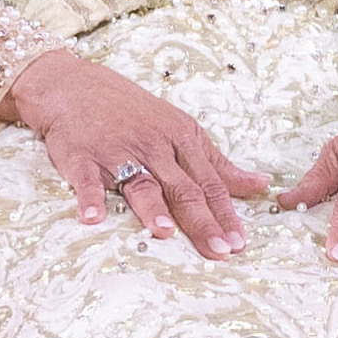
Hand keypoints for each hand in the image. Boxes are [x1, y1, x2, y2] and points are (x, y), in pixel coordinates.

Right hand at [11, 48, 267, 255]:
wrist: (77, 87)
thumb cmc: (136, 114)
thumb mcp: (181, 131)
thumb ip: (217, 165)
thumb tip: (261, 184)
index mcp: (182, 140)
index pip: (209, 183)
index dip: (226, 213)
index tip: (239, 242)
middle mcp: (154, 147)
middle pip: (182, 188)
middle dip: (202, 221)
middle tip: (219, 250)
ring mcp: (117, 152)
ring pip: (140, 183)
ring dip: (152, 208)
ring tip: (164, 232)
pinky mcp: (81, 158)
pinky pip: (87, 181)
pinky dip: (89, 199)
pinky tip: (93, 219)